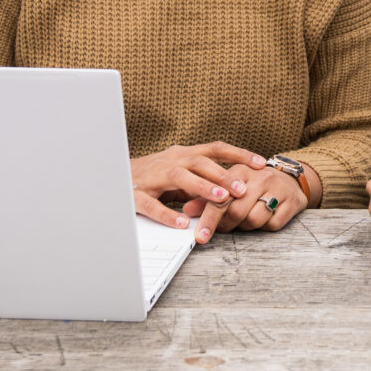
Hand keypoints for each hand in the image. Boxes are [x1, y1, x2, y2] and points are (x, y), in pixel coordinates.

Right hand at [130, 142, 266, 233]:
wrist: (109, 176)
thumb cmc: (151, 176)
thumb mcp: (179, 173)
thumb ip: (201, 179)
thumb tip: (232, 189)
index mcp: (182, 154)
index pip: (214, 149)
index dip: (239, 154)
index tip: (262, 163)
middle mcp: (169, 161)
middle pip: (200, 162)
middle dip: (223, 174)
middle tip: (243, 188)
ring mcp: (152, 177)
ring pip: (180, 177)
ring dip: (203, 187)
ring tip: (221, 199)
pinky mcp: (136, 195)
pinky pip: (153, 205)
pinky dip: (168, 214)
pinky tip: (183, 222)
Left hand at [206, 164, 309, 236]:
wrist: (290, 178)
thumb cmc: (254, 184)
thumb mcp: (230, 184)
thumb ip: (207, 197)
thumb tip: (187, 211)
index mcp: (241, 170)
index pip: (221, 197)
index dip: (209, 219)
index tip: (200, 236)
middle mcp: (260, 178)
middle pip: (237, 212)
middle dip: (228, 225)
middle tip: (226, 226)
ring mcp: (278, 189)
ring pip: (254, 220)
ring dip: (246, 227)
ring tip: (246, 219)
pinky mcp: (292, 202)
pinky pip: (272, 225)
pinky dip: (265, 227)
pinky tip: (264, 217)